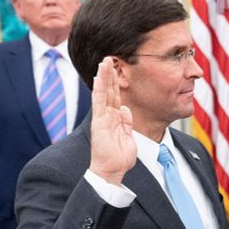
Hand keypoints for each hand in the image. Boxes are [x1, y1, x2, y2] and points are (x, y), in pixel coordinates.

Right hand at [89, 57, 135, 184]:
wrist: (112, 170)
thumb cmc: (120, 158)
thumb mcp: (129, 136)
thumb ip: (127, 122)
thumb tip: (126, 109)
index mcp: (116, 119)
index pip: (116, 97)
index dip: (117, 83)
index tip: (117, 69)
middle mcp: (107, 116)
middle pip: (109, 91)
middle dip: (109, 74)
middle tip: (109, 58)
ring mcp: (102, 118)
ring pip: (103, 92)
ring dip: (104, 76)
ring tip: (104, 61)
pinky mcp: (99, 122)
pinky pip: (99, 102)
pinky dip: (99, 89)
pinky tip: (100, 77)